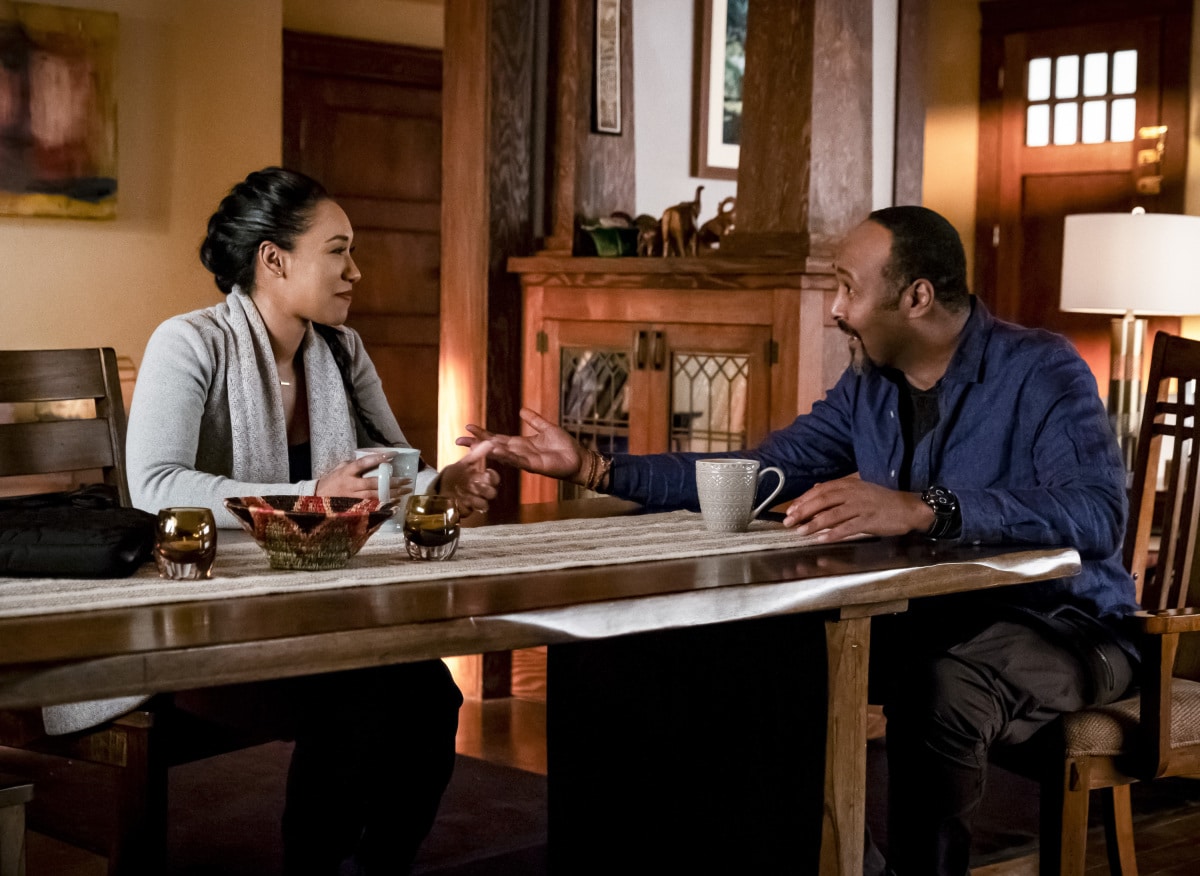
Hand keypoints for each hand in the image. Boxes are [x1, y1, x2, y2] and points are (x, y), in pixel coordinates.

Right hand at [314, 453, 411, 500]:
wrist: (315, 500)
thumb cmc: (329, 482)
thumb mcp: (338, 469)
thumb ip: (352, 464)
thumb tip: (370, 460)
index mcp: (346, 472)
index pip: (364, 463)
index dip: (378, 458)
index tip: (393, 454)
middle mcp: (350, 485)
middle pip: (374, 483)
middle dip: (392, 481)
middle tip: (407, 480)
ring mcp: (352, 498)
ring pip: (375, 496)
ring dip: (392, 494)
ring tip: (405, 491)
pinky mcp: (354, 508)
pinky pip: (372, 506)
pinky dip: (384, 505)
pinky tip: (395, 503)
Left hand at [437, 439, 499, 518]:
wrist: (439, 487)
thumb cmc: (454, 474)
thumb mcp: (464, 462)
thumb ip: (477, 453)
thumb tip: (489, 442)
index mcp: (482, 479)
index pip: (494, 479)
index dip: (493, 476)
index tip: (487, 472)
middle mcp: (480, 491)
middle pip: (492, 493)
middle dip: (486, 488)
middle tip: (476, 483)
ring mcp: (474, 501)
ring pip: (485, 503)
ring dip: (478, 498)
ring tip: (468, 493)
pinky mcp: (467, 509)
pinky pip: (473, 510)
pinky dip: (470, 504)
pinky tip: (462, 499)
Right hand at [457, 408, 588, 484]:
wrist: (577, 458)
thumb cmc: (563, 446)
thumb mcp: (546, 428)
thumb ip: (534, 420)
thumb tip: (521, 410)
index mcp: (520, 444)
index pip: (497, 438)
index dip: (483, 434)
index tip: (468, 428)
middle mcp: (519, 453)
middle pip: (494, 448)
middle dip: (477, 444)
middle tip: (459, 441)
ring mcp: (525, 460)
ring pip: (502, 455)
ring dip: (488, 450)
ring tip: (473, 445)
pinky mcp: (534, 465)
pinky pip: (517, 460)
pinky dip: (506, 456)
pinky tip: (496, 451)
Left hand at [782, 475, 933, 542]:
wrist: (908, 508)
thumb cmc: (881, 500)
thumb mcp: (858, 489)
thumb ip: (837, 489)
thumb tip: (816, 488)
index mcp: (848, 484)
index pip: (820, 490)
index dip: (804, 500)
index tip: (790, 510)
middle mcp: (853, 493)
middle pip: (823, 500)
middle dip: (803, 511)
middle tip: (788, 522)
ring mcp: (861, 507)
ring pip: (832, 514)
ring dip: (814, 524)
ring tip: (800, 532)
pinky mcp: (869, 520)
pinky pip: (848, 528)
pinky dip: (833, 533)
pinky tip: (821, 539)